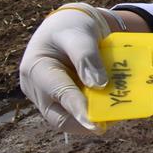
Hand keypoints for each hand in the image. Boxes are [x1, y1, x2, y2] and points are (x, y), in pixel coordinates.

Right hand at [19, 3, 112, 133]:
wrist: (70, 26)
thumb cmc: (72, 27)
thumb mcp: (80, 35)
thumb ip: (87, 58)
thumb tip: (99, 86)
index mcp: (36, 68)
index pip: (58, 93)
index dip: (77, 109)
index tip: (96, 125)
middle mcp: (37, 88)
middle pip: (58, 116)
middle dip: (85, 122)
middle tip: (111, 124)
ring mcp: (47, 97)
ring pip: (68, 119)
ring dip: (92, 119)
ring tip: (116, 115)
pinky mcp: (60, 101)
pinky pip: (76, 113)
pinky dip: (94, 113)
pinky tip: (112, 108)